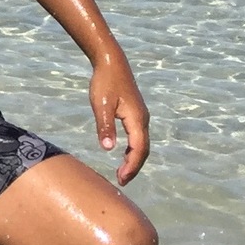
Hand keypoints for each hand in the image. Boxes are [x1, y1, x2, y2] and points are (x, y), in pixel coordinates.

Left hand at [90, 52, 148, 182]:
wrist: (111, 63)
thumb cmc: (105, 83)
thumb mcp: (101, 106)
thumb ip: (105, 126)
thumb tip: (107, 149)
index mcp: (137, 119)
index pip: (138, 149)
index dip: (131, 166)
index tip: (121, 179)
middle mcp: (143, 120)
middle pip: (143, 149)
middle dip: (134, 167)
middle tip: (121, 181)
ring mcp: (140, 116)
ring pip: (142, 144)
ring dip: (134, 160)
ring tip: (122, 173)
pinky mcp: (135, 114)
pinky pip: (138, 137)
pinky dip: (133, 150)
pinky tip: (123, 155)